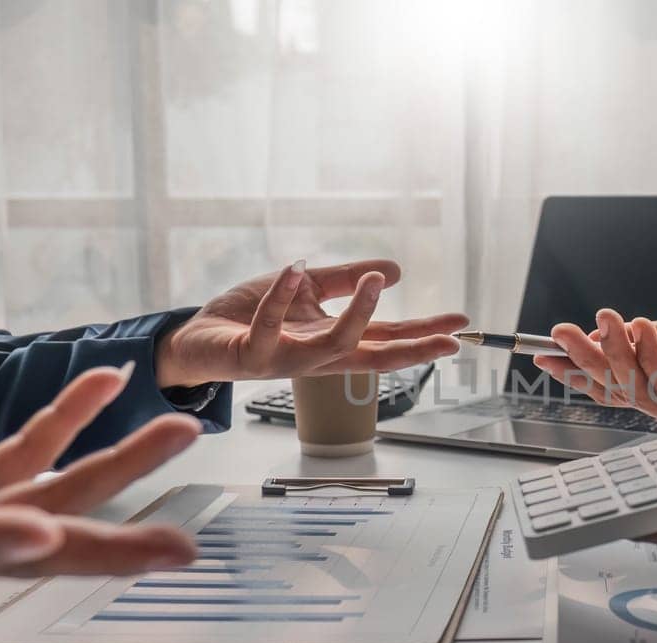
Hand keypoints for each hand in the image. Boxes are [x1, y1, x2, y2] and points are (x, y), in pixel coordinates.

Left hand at [154, 259, 467, 387]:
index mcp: (332, 343)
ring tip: (374, 281)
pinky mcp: (253, 353)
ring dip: (358, 314)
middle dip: (414, 348)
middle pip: (375, 357)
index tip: (459, 326)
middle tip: (449, 338)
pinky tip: (297, 268)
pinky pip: (272, 324)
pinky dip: (283, 295)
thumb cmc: (249, 317)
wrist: (198, 339)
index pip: (387, 340)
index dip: (423, 334)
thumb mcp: (306, 290)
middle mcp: (316, 358)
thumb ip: (344, 281)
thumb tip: (394, 273)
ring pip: (333, 346)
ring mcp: (287, 360)